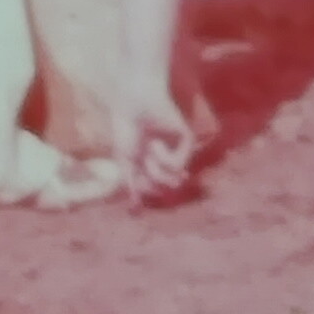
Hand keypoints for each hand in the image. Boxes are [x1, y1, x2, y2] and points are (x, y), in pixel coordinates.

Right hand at [117, 75, 218, 202]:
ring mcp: (179, 149)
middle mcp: (169, 157)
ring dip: (155, 167)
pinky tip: (157, 142)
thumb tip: (135, 208)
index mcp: (153, 160)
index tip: (136, 201)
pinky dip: (164, 157)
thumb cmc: (126, 129)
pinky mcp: (187, 140)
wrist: (134, 105)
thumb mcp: (125, 162)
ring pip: (171, 178)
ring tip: (149, 147)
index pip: (155, 188)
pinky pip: (178, 165)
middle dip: (150, 179)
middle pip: (164, 186)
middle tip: (142, 161)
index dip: (146, 193)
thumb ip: (132, 184)